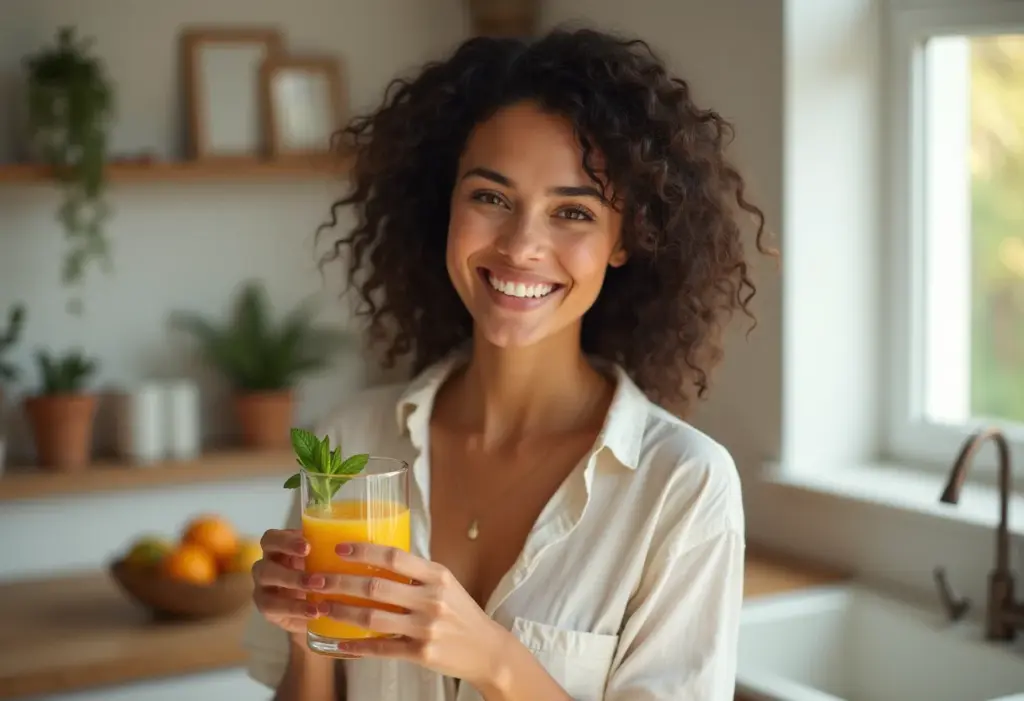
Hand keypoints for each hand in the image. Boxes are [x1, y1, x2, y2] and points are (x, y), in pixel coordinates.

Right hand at [251, 528, 328, 637]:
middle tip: (316, 579)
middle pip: (263, 563)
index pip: (271, 539)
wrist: (316, 608)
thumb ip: (337, 549)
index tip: (308, 547)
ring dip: (292, 588)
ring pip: (267, 586)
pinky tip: (314, 611)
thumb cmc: (324, 574)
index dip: (286, 541)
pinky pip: (273, 608)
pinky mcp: (267, 608)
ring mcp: (263, 587)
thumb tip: (368, 537)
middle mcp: (267, 565)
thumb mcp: (329, 560)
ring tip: (317, 594)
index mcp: (280, 548)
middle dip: (289, 571)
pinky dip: (295, 609)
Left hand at [319, 543, 509, 687]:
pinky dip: (356, 646)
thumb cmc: (461, 612)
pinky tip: (338, 642)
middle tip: (316, 579)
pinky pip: (381, 649)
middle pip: (376, 587)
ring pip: (373, 619)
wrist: (487, 649)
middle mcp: (432, 599)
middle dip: (340, 582)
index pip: (395, 557)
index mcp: (437, 575)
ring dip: (341, 612)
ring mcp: (426, 628)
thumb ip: (416, 573)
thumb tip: (376, 557)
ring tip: (320, 607)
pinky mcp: (421, 653)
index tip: (338, 549)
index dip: (363, 551)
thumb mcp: (445, 583)